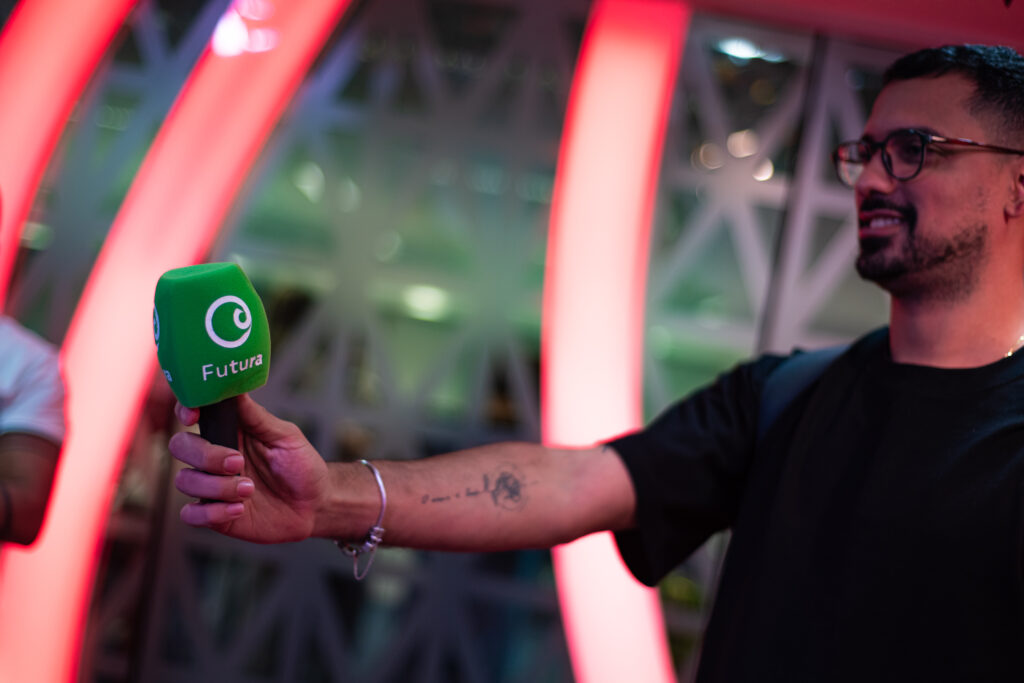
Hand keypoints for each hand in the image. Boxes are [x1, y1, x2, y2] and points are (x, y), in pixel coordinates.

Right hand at [169, 393, 328, 542]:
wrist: (315, 505)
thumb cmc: (302, 465)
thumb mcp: (285, 436)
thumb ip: (257, 417)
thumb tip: (236, 390)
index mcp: (230, 431)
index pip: (193, 413)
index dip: (185, 410)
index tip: (193, 417)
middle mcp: (215, 457)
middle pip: (180, 446)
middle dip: (205, 455)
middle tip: (238, 462)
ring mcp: (212, 486)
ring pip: (184, 480)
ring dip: (216, 486)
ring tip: (249, 490)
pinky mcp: (215, 514)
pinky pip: (190, 514)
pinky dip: (211, 513)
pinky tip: (239, 509)